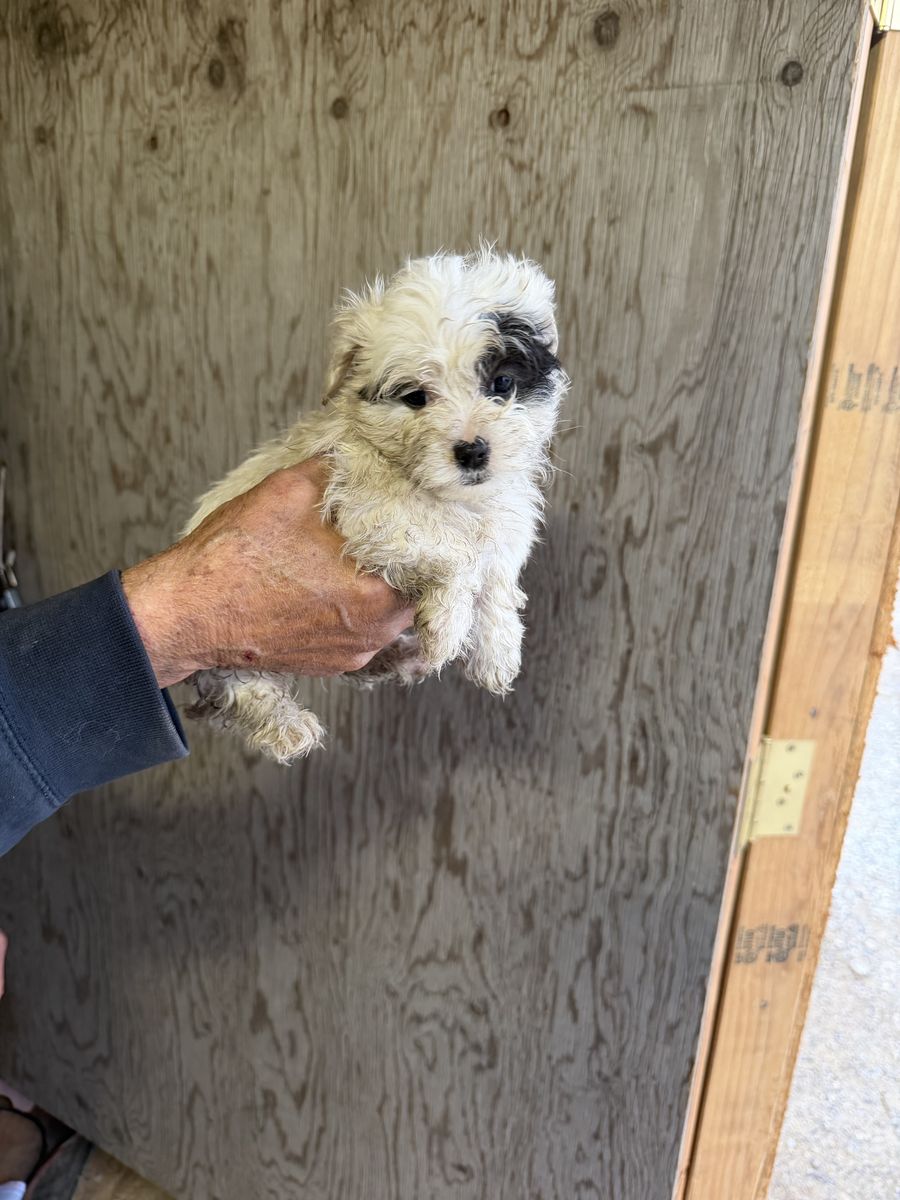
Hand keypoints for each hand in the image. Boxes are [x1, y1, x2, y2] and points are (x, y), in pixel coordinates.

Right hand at [122, 460, 414, 687]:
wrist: (185, 613)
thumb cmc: (234, 559)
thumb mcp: (289, 490)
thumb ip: (336, 470)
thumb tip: (356, 453)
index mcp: (379, 596)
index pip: (433, 563)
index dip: (427, 531)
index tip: (419, 511)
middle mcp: (374, 634)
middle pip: (415, 589)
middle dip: (402, 557)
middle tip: (388, 526)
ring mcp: (351, 653)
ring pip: (387, 611)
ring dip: (378, 582)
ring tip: (355, 550)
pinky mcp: (327, 663)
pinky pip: (358, 628)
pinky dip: (353, 604)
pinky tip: (330, 578)